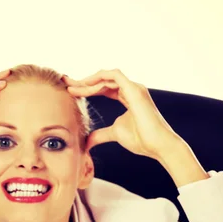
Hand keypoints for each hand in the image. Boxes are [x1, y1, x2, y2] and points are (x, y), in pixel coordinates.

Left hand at [64, 69, 181, 160]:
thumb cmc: (141, 139)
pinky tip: (85, 87)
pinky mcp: (134, 89)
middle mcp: (131, 89)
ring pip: (106, 76)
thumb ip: (100, 134)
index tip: (70, 91)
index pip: (104, 87)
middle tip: (65, 82)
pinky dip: (98, 79)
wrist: (157, 145)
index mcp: (128, 96)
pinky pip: (113, 76)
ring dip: (87, 81)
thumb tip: (86, 142)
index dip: (86, 88)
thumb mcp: (114, 134)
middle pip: (103, 79)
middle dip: (83, 81)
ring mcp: (134, 87)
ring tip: (72, 88)